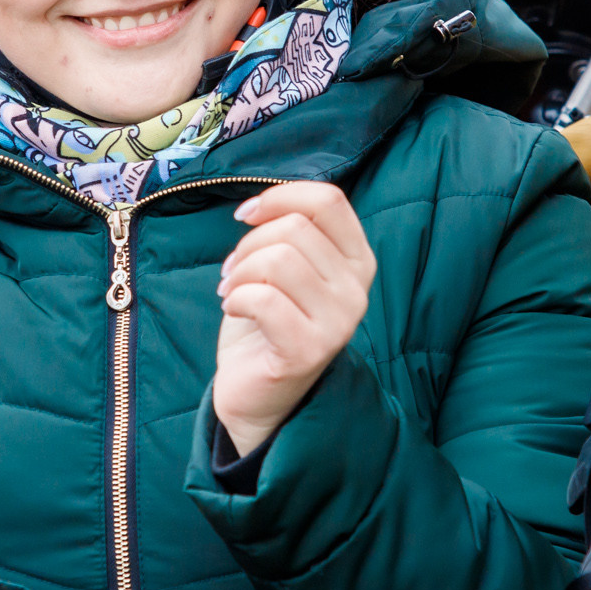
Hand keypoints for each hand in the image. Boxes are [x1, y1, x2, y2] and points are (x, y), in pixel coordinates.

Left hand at [213, 182, 375, 456]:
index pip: (329, 200)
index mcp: (358, 261)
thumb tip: (260, 203)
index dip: (279, 197)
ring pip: (278, 259)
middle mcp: (357, 291)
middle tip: (235, 271)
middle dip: (249, 243)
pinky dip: (236, 298)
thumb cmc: (268, 321)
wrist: (258, 392)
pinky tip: (234, 309)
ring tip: (233, 291)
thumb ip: (289, 230)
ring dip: (240, 271)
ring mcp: (338, 323)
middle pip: (294, 228)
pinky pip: (263, 299)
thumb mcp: (286, 265)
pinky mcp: (308, 350)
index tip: (246, 215)